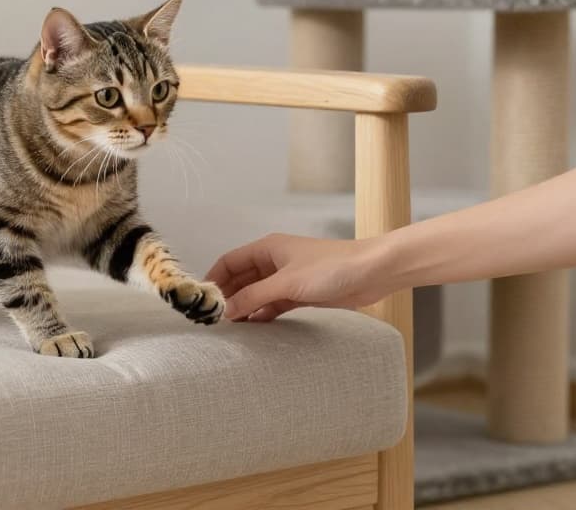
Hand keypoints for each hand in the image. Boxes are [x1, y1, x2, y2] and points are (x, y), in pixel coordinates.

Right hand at [205, 234, 390, 321]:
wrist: (373, 272)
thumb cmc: (332, 267)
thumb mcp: (287, 283)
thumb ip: (254, 297)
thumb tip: (226, 310)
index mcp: (267, 248)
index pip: (230, 261)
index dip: (214, 278)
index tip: (202, 298)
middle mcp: (274, 261)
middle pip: (241, 278)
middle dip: (228, 296)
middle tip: (214, 317)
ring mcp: (288, 278)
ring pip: (257, 293)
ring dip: (245, 307)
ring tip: (231, 327)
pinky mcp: (301, 293)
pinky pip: (273, 304)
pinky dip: (262, 313)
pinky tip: (254, 327)